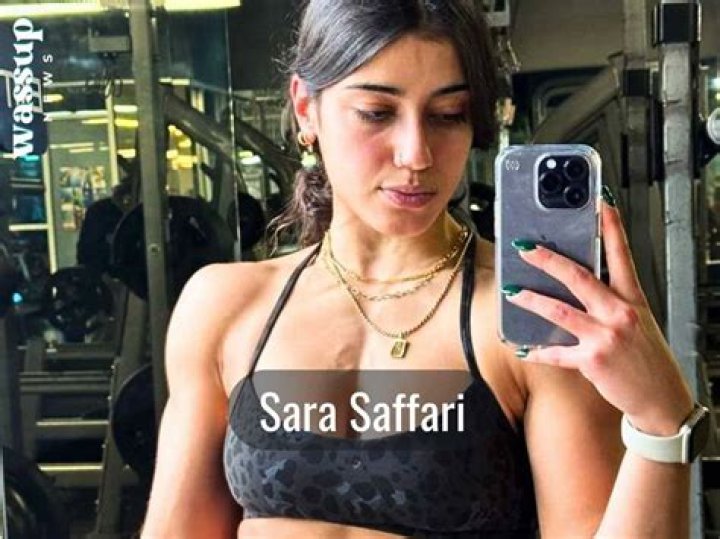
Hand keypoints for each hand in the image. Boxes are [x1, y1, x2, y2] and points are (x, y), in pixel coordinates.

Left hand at [504, 193, 693, 435]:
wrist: (661, 398)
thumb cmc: (647, 358)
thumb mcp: (638, 322)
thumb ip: (613, 302)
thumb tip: (579, 285)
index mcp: (632, 299)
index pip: (620, 256)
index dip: (610, 228)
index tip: (599, 204)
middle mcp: (619, 313)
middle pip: (578, 277)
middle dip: (548, 260)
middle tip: (525, 248)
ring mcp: (605, 336)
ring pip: (559, 311)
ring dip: (531, 300)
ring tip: (512, 292)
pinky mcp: (592, 361)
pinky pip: (557, 353)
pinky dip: (537, 351)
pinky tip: (523, 349)